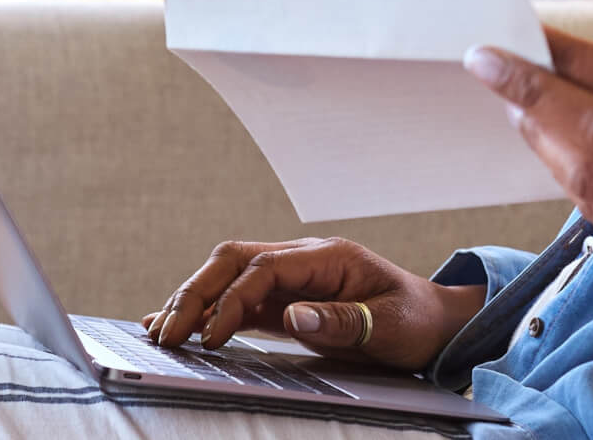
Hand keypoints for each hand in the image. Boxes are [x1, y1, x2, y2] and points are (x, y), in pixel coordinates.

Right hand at [141, 236, 485, 370]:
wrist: (432, 322)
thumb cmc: (414, 320)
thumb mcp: (388, 325)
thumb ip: (342, 319)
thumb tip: (292, 316)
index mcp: (327, 256)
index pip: (264, 266)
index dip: (232, 298)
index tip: (212, 335)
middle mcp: (303, 260)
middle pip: (234, 260)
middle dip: (196, 293)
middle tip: (168, 335)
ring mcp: (291, 279)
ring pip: (228, 276)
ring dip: (193, 300)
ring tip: (160, 332)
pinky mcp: (285, 302)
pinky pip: (237, 300)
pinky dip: (206, 312)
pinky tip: (177, 326)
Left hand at [463, 28, 592, 307]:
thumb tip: (589, 59)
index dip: (577, 57)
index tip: (528, 31)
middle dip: (535, 92)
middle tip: (485, 60)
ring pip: (587, 174)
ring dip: (538, 130)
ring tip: (508, 94)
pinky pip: (591, 202)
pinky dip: (559, 163)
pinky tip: (541, 132)